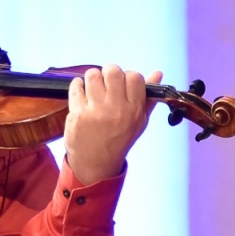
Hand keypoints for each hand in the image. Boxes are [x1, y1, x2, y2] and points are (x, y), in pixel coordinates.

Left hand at [64, 64, 155, 184]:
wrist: (96, 163)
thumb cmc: (119, 139)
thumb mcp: (139, 122)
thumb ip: (148, 97)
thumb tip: (158, 74)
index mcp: (134, 110)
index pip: (134, 77)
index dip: (127, 76)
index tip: (122, 84)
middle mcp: (117, 110)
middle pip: (113, 71)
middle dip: (108, 72)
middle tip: (106, 83)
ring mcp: (96, 111)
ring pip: (93, 75)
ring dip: (92, 78)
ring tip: (93, 89)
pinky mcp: (78, 113)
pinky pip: (76, 86)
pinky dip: (78, 86)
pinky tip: (82, 94)